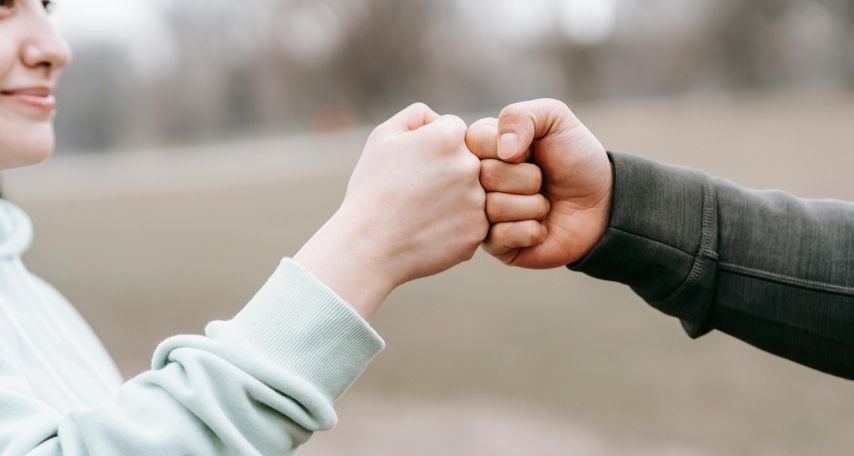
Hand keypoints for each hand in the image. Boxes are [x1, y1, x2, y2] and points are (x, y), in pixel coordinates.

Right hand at [296, 103, 487, 317]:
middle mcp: (470, 165)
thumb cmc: (372, 189)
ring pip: (472, 191)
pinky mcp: (478, 231)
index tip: (413, 166)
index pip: (454, 130)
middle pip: (467, 160)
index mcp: (449, 136)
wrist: (368, 245)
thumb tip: (440, 119)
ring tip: (421, 212)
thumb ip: (417, 115)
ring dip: (453, 198)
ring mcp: (478, 200)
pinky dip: (454, 225)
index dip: (431, 148)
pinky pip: (472, 220)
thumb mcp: (383, 137)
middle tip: (416, 192)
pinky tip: (428, 230)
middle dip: (446, 171)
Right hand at [467, 98, 611, 268]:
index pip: (474, 141)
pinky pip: (501, 237)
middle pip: (485, 175)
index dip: (511, 147)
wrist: (603, 203)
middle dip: (527, 177)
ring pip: (494, 207)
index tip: (530, 151)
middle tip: (542, 180)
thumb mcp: (554, 119)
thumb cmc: (576, 158)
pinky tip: (541, 227)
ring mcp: (482, 213)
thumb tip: (503, 151)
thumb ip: (521, 116)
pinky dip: (531, 230)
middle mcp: (476, 180)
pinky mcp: (495, 245)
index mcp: (481, 147)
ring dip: (533, 205)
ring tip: (544, 203)